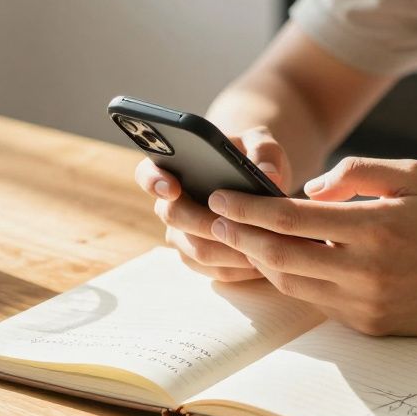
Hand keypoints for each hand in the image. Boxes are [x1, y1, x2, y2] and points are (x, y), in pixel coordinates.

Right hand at [135, 126, 291, 282]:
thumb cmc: (253, 156)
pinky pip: (212, 271)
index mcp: (174, 166)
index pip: (148, 173)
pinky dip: (237, 269)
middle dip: (206, 222)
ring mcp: (182, 233)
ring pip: (195, 249)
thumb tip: (269, 175)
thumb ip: (264, 152)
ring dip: (227, 250)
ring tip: (259, 246)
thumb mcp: (262, 144)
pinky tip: (260, 262)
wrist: (259, 184)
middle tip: (237, 223)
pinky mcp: (200, 258)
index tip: (172, 188)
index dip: (154, 181)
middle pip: (173, 216)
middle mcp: (170, 203)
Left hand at [206, 157, 416, 335]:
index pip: (293, 217)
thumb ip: (356, 171)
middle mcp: (368, 270)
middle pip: (280, 256)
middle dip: (241, 235)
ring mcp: (367, 303)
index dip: (250, 207)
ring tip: (241, 237)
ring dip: (260, 260)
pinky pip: (316, 301)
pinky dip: (292, 279)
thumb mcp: (412, 174)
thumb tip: (307, 189)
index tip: (221, 195)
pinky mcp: (369, 325)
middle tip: (216, 218)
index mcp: (377, 226)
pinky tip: (280, 259)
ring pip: (292, 283)